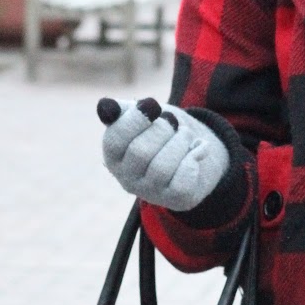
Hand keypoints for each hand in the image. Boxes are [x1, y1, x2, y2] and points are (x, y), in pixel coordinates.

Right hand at [98, 97, 229, 211]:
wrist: (195, 149)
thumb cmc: (161, 131)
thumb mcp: (143, 114)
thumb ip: (123, 109)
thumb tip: (104, 106)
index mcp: (113, 156)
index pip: (114, 140)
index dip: (136, 119)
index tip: (153, 105)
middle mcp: (127, 179)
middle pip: (140, 153)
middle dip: (163, 129)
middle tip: (173, 122)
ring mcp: (151, 192)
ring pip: (163, 167)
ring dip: (181, 141)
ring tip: (186, 133)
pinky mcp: (176, 199)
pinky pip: (183, 180)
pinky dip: (195, 157)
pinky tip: (199, 148)